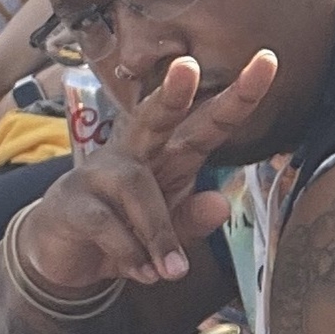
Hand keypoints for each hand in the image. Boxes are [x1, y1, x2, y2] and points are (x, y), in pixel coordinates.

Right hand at [14, 46, 277, 291]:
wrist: (66, 257)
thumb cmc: (127, 231)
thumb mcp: (169, 231)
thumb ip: (194, 220)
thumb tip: (220, 204)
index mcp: (168, 154)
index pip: (207, 121)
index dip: (237, 95)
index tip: (268, 61)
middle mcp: (134, 152)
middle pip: (155, 116)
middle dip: (173, 92)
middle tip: (188, 66)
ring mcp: (97, 172)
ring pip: (135, 185)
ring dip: (159, 231)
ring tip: (174, 271)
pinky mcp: (70, 202)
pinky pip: (105, 222)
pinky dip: (129, 252)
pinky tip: (141, 272)